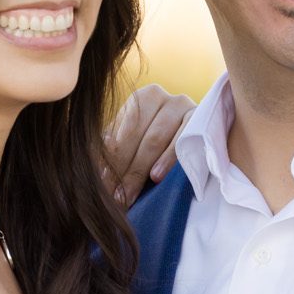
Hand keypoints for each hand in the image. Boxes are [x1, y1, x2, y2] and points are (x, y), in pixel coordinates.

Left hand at [101, 84, 194, 206]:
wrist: (199, 141)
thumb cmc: (157, 146)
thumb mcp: (133, 144)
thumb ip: (115, 151)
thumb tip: (93, 167)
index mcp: (141, 98)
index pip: (121, 131)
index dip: (110, 159)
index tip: (101, 185)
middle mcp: (161, 96)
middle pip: (137, 136)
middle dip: (123, 169)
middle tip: (113, 196)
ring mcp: (182, 105)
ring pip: (155, 139)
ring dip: (139, 169)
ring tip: (128, 193)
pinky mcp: (201, 118)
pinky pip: (181, 140)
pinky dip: (167, 159)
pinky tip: (156, 176)